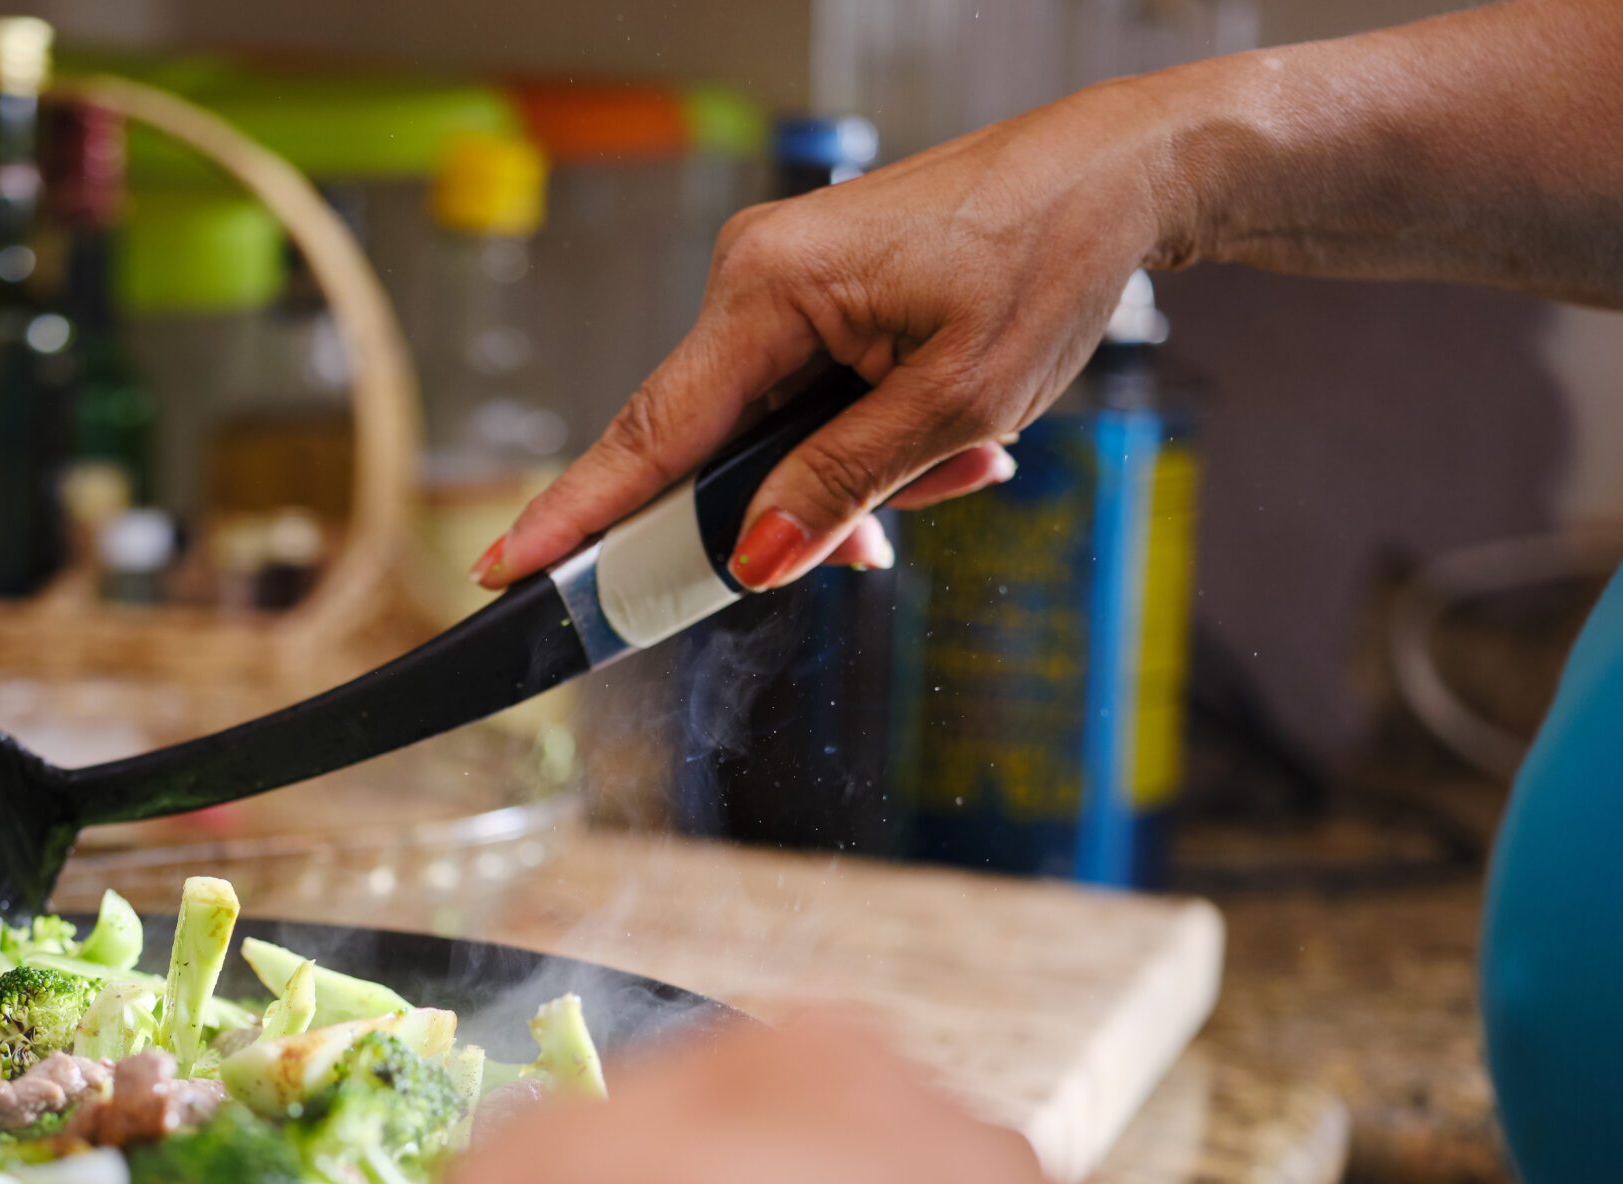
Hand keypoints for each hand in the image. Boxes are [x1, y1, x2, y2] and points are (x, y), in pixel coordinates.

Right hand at [472, 76, 1191, 592]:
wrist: (1117, 174)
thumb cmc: (1047, 260)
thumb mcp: (956, 405)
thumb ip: (843, 486)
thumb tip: (757, 561)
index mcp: (768, 289)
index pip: (649, 434)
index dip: (577, 515)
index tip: (505, 570)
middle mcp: (753, 279)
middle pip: (710, 451)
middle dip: (789, 513)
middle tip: (871, 549)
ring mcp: (781, 287)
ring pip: (771, 438)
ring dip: (854, 477)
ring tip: (965, 461)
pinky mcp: (817, 298)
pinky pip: (806, 405)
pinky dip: (867, 442)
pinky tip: (951, 443)